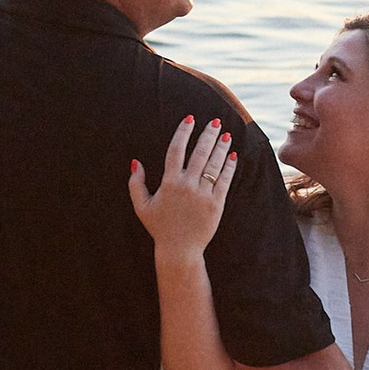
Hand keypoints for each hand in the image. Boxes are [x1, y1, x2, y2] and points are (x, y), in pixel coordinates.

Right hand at [128, 117, 234, 262]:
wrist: (179, 250)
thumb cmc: (160, 228)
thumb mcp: (142, 206)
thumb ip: (136, 184)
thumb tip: (135, 162)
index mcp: (169, 183)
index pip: (176, 150)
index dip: (183, 132)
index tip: (190, 119)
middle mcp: (187, 185)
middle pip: (199, 152)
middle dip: (208, 134)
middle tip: (215, 122)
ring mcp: (203, 194)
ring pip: (214, 164)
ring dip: (221, 147)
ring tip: (226, 135)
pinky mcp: (217, 204)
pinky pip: (225, 180)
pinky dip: (229, 166)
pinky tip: (233, 155)